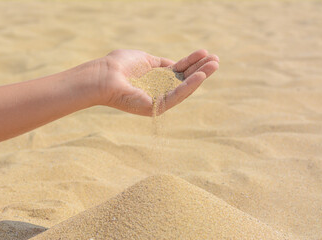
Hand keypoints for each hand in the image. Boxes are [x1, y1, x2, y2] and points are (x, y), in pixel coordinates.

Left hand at [96, 49, 218, 115]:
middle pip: (184, 80)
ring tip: (214, 66)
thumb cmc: (119, 65)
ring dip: (200, 77)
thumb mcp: (145, 59)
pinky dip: (189, 86)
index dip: (192, 62)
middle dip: (200, 69)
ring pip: (183, 89)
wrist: (104, 76)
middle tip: (216, 60)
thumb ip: (160, 62)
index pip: (178, 71)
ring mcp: (158, 100)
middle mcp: (159, 91)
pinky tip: (200, 76)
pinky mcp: (156, 107)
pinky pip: (176, 96)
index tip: (205, 53)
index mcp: (156, 79)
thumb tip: (174, 63)